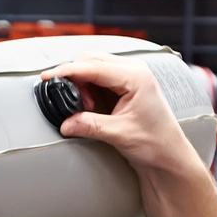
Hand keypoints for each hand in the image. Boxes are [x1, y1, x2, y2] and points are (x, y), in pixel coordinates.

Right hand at [45, 56, 202, 180]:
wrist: (168, 156)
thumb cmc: (155, 143)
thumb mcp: (119, 134)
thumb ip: (90, 126)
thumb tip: (65, 123)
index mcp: (136, 77)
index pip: (93, 66)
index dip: (67, 71)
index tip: (48, 77)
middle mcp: (133, 70)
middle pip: (91, 60)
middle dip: (73, 77)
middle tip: (67, 100)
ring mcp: (130, 75)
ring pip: (92, 66)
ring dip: (80, 83)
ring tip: (84, 108)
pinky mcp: (124, 85)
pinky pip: (98, 77)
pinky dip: (87, 88)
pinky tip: (89, 106)